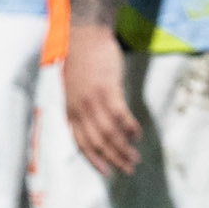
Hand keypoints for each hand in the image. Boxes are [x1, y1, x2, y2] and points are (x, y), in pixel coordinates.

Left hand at [64, 22, 141, 176]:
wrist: (85, 35)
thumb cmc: (82, 60)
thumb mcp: (74, 88)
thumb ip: (81, 107)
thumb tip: (93, 123)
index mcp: (70, 111)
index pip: (81, 144)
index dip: (94, 160)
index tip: (107, 172)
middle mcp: (80, 109)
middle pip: (98, 142)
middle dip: (114, 159)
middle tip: (128, 169)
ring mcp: (93, 100)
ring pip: (109, 133)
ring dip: (123, 148)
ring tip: (135, 157)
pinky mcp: (108, 88)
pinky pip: (120, 115)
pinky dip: (129, 128)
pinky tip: (138, 134)